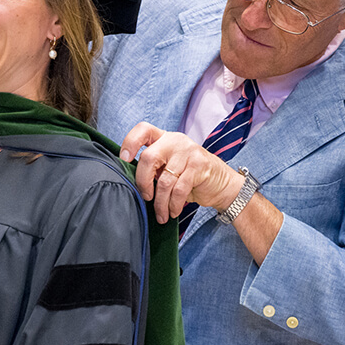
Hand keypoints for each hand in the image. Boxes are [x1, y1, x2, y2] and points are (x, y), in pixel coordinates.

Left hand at [120, 122, 244, 223]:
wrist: (220, 183)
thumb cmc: (189, 177)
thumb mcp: (168, 168)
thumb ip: (152, 168)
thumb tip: (130, 183)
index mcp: (164, 138)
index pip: (143, 130)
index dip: (130, 142)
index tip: (124, 159)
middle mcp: (175, 140)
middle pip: (149, 158)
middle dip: (143, 183)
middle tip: (146, 197)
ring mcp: (188, 151)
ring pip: (164, 180)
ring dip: (160, 202)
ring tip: (161, 214)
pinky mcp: (199, 165)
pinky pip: (179, 189)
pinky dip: (173, 205)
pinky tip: (173, 211)